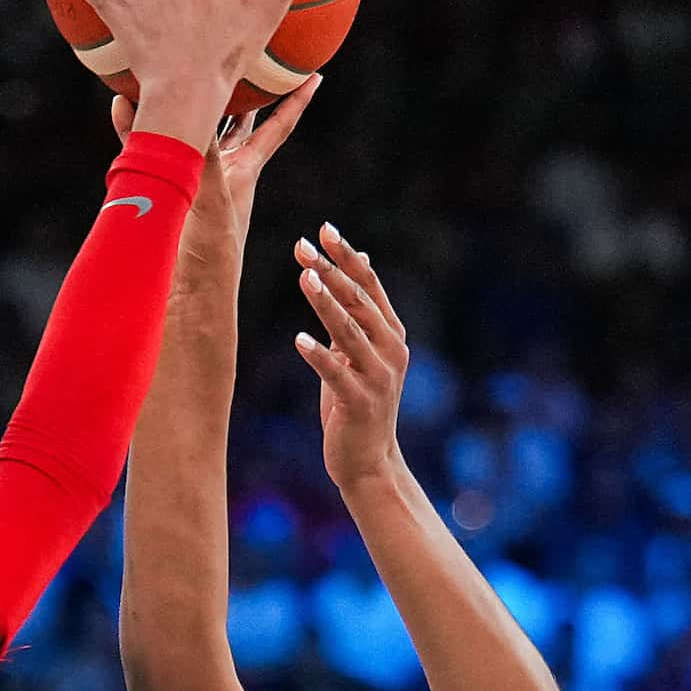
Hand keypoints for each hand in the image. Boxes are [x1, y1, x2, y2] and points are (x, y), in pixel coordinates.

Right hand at [113, 70, 320, 272]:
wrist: (184, 292)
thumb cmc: (210, 251)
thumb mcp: (212, 193)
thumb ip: (201, 149)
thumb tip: (191, 103)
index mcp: (245, 170)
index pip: (279, 125)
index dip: (297, 98)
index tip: (316, 72)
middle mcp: (220, 168)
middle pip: (236, 115)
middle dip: (241, 86)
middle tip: (245, 51)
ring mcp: (190, 176)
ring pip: (192, 125)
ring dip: (186, 98)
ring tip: (184, 63)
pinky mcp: (161, 186)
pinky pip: (150, 145)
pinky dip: (135, 124)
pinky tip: (121, 102)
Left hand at [291, 224, 410, 489]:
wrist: (368, 460)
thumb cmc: (356, 402)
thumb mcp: (358, 351)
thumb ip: (358, 309)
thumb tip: (360, 258)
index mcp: (391, 333)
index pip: (369, 285)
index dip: (346, 256)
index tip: (323, 229)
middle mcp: (391, 350)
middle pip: (359, 301)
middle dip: (331, 271)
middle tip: (302, 246)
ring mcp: (378, 376)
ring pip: (350, 331)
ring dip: (326, 303)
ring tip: (304, 277)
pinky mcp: (360, 402)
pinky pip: (335, 373)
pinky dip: (317, 355)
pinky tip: (298, 338)